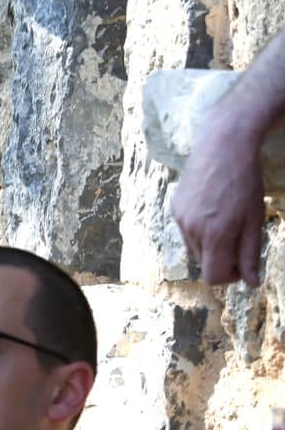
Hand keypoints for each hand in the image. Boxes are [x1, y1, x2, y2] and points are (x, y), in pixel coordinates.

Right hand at [171, 117, 267, 285]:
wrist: (222, 147)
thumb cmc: (245, 182)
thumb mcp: (254, 220)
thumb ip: (250, 254)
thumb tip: (251, 282)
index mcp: (215, 235)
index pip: (213, 276)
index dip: (230, 277)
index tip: (243, 265)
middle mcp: (191, 230)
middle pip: (203, 263)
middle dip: (221, 259)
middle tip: (239, 240)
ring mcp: (180, 218)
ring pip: (194, 247)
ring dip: (210, 244)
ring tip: (226, 221)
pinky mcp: (174, 207)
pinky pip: (186, 230)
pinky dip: (199, 228)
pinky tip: (212, 208)